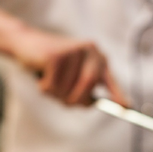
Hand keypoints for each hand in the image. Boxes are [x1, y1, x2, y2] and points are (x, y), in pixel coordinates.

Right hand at [10, 28, 128, 106]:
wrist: (26, 43)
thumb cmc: (50, 64)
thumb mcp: (70, 76)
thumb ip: (82, 89)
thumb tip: (91, 104)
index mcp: (96, 57)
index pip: (110, 79)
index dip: (118, 94)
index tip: (126, 108)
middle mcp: (89, 51)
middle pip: (88, 85)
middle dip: (75, 99)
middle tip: (63, 102)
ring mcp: (72, 51)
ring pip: (67, 89)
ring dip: (55, 94)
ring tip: (49, 81)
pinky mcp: (55, 55)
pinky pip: (52, 86)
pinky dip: (44, 88)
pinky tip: (41, 75)